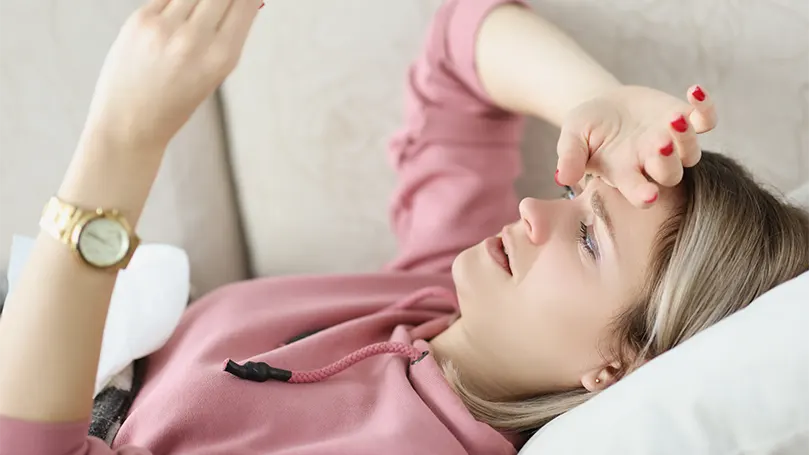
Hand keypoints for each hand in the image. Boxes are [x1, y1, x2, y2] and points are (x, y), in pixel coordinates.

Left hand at [83, 0, 263, 150]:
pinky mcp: (140, 21)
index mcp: (222, 57)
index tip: (246, 1)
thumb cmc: (177, 100)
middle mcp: (195, 39)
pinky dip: (176, 3)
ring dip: (200, 1)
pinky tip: (173, 21)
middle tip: (221, 7)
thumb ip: (227, 35)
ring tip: (195, 19)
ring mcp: (165, 28)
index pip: (245, 3)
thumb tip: (242, 0)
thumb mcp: (214, 74)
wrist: (130, 122)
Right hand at [555, 85, 717, 206]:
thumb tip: (562, 177)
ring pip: (691, 152)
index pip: (637, 191)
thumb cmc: (586, 128)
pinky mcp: (686, 119)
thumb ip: (570, 156)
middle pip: (670, 174)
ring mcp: (672, 143)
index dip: (643, 194)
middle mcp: (651, 163)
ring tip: (674, 119)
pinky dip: (706, 108)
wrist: (606, 107)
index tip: (648, 196)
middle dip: (667, 161)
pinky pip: (705, 120)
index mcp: (625, 174)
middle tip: (659, 144)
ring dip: (686, 138)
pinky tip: (694, 91)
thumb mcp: (572, 138)